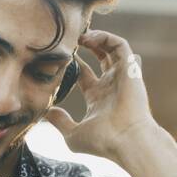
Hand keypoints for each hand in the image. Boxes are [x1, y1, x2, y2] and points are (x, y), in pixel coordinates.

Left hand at [43, 29, 156, 158]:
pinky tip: (89, 38)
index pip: (85, 74)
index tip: (60, 55)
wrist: (127, 141)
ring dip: (97, 38)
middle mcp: (111, 85)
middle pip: (101, 57)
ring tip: (80, 35)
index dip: (74, 63)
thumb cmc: (103, 142)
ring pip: (112, 48)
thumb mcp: (73, 134)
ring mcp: (122, 76)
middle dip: (88, 45)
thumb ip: (59, 121)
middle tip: (71, 37)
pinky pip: (120, 45)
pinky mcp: (130, 69)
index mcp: (98, 98)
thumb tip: (46, 112)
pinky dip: (106, 37)